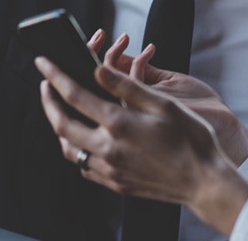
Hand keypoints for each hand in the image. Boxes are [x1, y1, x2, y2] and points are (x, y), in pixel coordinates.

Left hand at [35, 53, 247, 235]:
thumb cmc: (190, 139)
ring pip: (69, 149)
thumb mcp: (163, 103)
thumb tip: (98, 68)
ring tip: (62, 113)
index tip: (43, 63)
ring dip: (60, 128)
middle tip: (45, 86)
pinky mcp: (116, 183)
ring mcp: (109, 169)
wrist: (204, 182)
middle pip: (61, 124)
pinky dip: (78, 150)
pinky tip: (86, 141)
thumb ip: (127, 85)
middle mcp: (108, 148)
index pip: (74, 95)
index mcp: (118, 124)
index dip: (55, 76)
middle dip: (48, 102)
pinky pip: (85, 167)